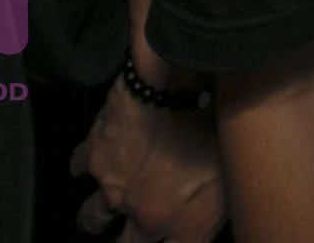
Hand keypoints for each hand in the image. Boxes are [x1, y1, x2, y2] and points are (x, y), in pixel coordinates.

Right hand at [72, 76, 223, 242]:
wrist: (181, 87)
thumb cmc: (218, 128)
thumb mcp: (235, 175)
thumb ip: (218, 205)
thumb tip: (215, 212)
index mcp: (186, 225)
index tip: (163, 234)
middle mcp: (146, 216)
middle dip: (128, 242)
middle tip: (130, 234)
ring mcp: (115, 189)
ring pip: (92, 218)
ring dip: (96, 218)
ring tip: (99, 216)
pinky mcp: (95, 156)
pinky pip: (78, 168)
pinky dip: (82, 166)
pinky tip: (86, 163)